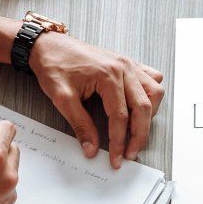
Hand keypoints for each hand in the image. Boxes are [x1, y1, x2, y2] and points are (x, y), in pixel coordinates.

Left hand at [29, 32, 165, 167]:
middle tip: (130, 153)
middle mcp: (123, 67)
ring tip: (137, 131)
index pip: (120, 116)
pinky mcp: (127, 63)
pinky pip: (151, 78)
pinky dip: (150, 94)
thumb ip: (80, 125)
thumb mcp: (62, 98)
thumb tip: (91, 148)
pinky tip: (141, 106)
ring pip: (154, 92)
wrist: (48, 45)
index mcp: (108, 75)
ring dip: (149, 114)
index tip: (116, 158)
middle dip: (139, 135)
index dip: (119, 141)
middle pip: (143, 107)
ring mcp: (127, 63)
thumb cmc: (54, 65)